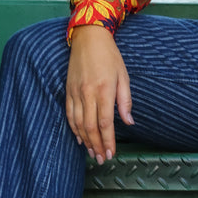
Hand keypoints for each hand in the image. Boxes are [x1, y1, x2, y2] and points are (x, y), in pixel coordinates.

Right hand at [66, 25, 133, 162]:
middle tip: (102, 159)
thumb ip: (125, 101)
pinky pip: (70, 114)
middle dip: (97, 145)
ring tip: (92, 153)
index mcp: (104, 90)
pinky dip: (74, 129)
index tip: (111, 153)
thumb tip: (129, 122)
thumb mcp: (124, 76)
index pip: (105, 123)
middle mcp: (88, 93)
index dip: (108, 141)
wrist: (88, 38)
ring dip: (86, 141)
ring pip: (79, 123)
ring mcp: (76, 92)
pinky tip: (80, 138)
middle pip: (91, 127)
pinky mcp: (68, 90)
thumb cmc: (110, 56)